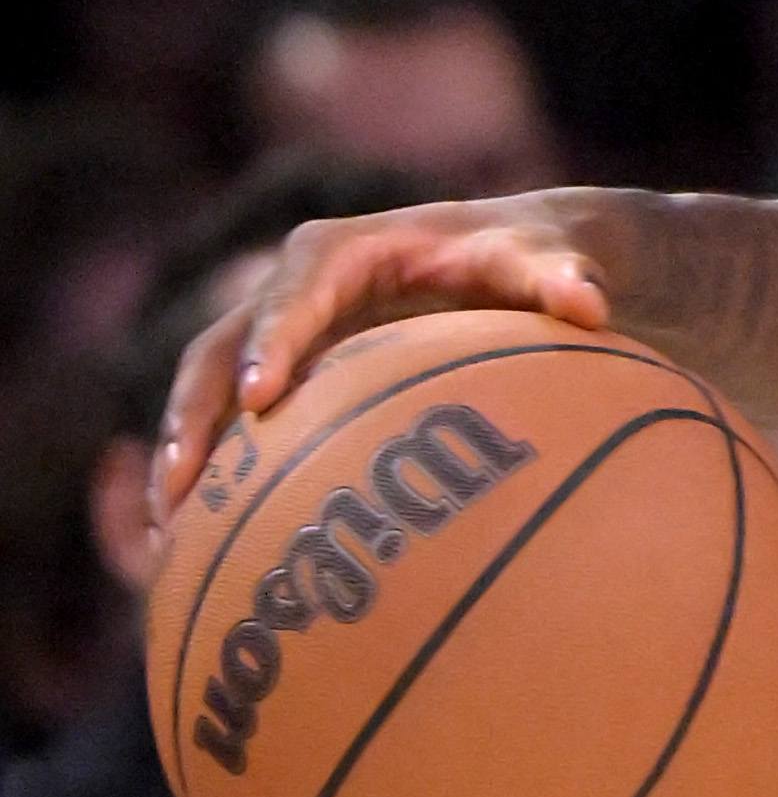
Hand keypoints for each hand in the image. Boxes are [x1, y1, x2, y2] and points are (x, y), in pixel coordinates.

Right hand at [154, 198, 610, 532]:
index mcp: (350, 249)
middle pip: (222, 344)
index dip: (272, 339)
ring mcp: (290, 332)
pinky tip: (202, 547)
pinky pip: (236, 423)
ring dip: (184, 453)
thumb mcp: (552, 258)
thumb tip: (589, 302)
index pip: (296, 288)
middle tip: (181, 486)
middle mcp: (302, 287)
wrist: (530, 260)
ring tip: (169, 533)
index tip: (260, 399)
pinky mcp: (295, 373)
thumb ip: (560, 276)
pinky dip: (217, 474)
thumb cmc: (537, 255)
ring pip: (210, 388)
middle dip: (195, 410)